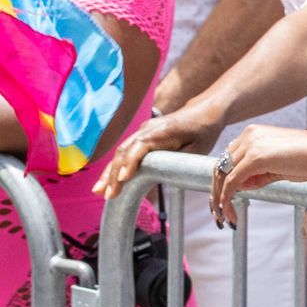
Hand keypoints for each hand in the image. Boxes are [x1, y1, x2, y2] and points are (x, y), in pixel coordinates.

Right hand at [94, 99, 225, 198]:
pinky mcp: (142, 135)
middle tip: (108, 194)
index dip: (130, 163)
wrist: (206, 112)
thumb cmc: (204, 132)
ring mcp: (143, 130)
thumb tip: (161, 179)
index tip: (123, 179)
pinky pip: (125, 150)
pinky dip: (117, 165)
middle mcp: (149, 128)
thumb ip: (178, 162)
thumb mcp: (197, 149)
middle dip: (114, 173)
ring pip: (121, 151)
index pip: (140, 146)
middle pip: (125, 150)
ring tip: (100, 191)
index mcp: (163, 130)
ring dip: (110, 171)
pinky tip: (109, 180)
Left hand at [208, 126, 306, 226]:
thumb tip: (240, 186)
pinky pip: (231, 183)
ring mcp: (251, 145)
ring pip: (222, 175)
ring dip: (219, 198)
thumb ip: (258, 172)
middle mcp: (249, 135)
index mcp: (254, 133)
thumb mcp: (278, 166)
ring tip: (224, 217)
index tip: (224, 199)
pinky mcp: (255, 158)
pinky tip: (229, 214)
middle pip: (220, 166)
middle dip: (216, 191)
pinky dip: (226, 200)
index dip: (225, 180)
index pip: (229, 158)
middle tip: (219, 212)